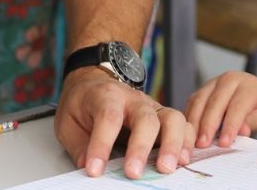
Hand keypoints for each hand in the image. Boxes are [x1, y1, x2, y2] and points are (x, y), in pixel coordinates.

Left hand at [55, 67, 191, 178]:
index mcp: (106, 96)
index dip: (101, 145)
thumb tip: (88, 167)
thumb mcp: (68, 122)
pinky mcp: (164, 117)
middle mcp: (134, 99)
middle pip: (145, 118)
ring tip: (167, 168)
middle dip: (141, 148)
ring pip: (172, 118)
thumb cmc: (82, 103)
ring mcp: (153, 107)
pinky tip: (183, 160)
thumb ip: (78, 145)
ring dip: (172, 144)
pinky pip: (185, 125)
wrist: (95, 81)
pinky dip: (188, 142)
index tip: (95, 170)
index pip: (107, 118)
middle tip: (134, 174)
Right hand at [184, 71, 256, 150]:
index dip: (230, 126)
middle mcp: (229, 80)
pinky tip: (189, 132)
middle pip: (215, 102)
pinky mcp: (203, 89)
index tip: (224, 143)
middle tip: (203, 144)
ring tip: (193, 141)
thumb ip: (252, 122)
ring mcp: (214, 82)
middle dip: (207, 125)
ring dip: (195, 122)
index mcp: (248, 86)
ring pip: (199, 101)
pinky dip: (189, 118)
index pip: (237, 107)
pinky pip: (192, 102)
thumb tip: (241, 131)